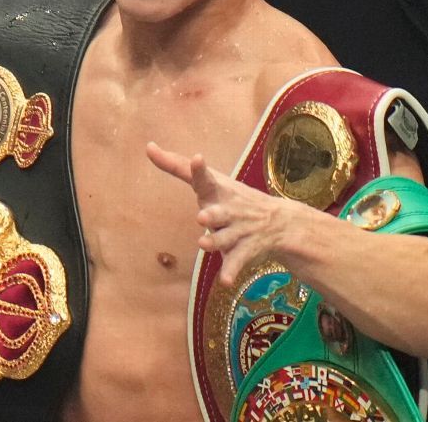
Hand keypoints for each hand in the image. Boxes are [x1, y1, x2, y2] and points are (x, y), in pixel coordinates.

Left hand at [146, 141, 302, 285]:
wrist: (279, 221)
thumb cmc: (231, 198)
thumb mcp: (210, 180)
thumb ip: (176, 166)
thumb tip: (148, 146)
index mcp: (218, 191)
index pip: (206, 179)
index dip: (200, 170)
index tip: (197, 159)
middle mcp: (229, 209)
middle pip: (219, 212)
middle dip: (211, 215)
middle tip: (201, 217)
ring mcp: (238, 230)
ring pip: (225, 239)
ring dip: (215, 242)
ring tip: (202, 244)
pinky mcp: (244, 250)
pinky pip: (236, 262)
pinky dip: (230, 271)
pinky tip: (225, 280)